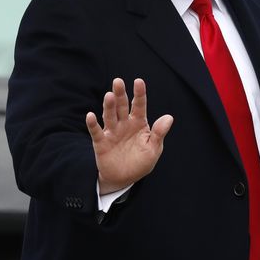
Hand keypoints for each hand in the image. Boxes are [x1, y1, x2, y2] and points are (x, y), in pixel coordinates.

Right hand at [86, 78, 173, 194]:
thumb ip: (159, 133)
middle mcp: (124, 124)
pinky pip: (96, 132)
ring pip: (109, 116)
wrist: (125, 178)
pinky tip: (91, 115)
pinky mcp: (101, 143)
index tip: (138, 81)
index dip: (139, 93)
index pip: (139, 105)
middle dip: (120, 94)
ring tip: (109, 95)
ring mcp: (112, 132)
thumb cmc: (141, 162)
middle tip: (118, 81)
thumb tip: (169, 117)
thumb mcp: (154, 149)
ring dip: (108, 106)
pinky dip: (93, 124)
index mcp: (139, 123)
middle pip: (122, 106)